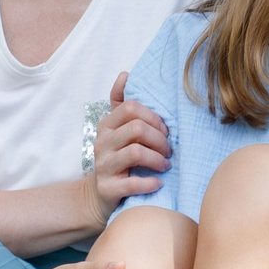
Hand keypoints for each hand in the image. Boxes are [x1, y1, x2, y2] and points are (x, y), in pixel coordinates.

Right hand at [87, 72, 169, 222]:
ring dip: (157, 159)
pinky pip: (132, 183)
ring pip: (135, 152)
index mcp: (106, 125)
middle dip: (159, 139)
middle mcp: (102, 143)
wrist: (100, 195)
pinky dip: (150, 182)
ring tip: (165, 165)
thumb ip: (121, 103)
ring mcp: (103, 166)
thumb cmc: (116, 158)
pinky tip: (158, 182)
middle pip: (137, 128)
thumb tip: (125, 74)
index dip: (154, 117)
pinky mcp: (107, 188)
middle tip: (169, 150)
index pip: (131, 108)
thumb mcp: (116, 129)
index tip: (165, 131)